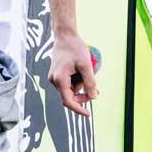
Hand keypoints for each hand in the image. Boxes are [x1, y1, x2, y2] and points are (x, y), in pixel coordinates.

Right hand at [47, 0, 97, 116]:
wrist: (64, 36)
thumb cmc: (75, 48)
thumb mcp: (86, 65)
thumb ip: (90, 82)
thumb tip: (94, 97)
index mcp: (59, 80)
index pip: (68, 101)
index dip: (78, 109)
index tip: (88, 114)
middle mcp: (54, 81)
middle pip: (69, 96)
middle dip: (83, 95)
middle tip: (97, 90)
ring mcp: (54, 78)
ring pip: (70, 90)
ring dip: (81, 86)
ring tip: (88, 72)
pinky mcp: (56, 75)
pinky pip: (68, 84)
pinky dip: (76, 81)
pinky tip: (81, 71)